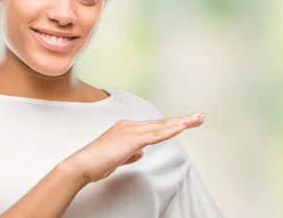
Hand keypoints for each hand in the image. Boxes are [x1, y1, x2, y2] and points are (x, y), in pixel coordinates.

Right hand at [63, 113, 205, 184]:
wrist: (82, 165)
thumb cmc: (96, 163)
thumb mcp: (118, 158)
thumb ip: (131, 153)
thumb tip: (141, 152)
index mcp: (127, 129)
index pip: (155, 126)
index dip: (171, 125)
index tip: (186, 123)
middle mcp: (130, 126)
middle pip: (161, 122)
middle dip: (183, 120)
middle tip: (200, 116)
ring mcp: (131, 131)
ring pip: (161, 126)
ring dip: (182, 122)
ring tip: (197, 119)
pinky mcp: (131, 139)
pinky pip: (155, 135)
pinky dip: (170, 130)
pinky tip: (182, 127)